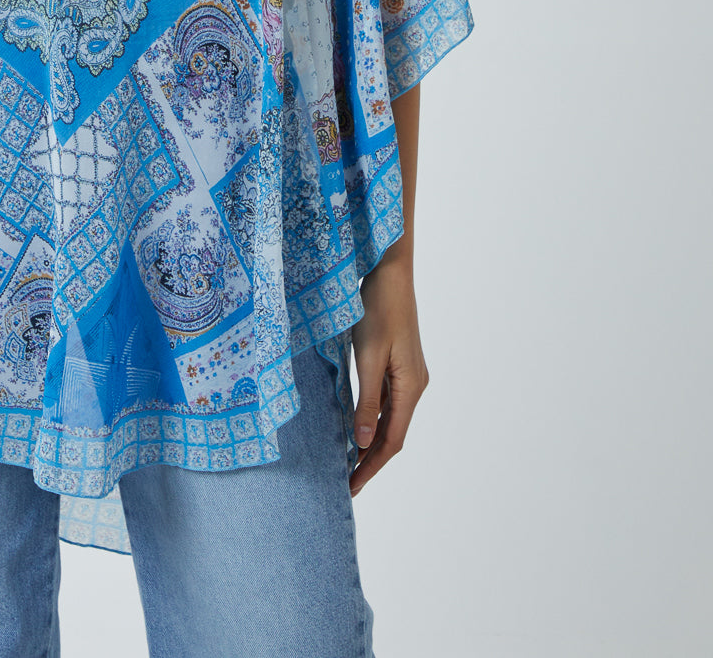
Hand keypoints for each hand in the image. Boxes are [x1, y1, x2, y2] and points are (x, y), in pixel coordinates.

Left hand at [348, 252, 429, 495]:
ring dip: (371, 441)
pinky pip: (387, 401)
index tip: (351, 487)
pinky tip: (358, 426)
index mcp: (411, 388)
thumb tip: (364, 443)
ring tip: (349, 462)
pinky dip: (372, 419)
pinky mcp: (399, 364)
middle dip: (371, 460)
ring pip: (390, 419)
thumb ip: (367, 401)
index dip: (371, 467)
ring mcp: (408, 374)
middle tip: (347, 482)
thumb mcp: (368, 357)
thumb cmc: (378, 311)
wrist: (390, 274)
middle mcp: (415, 385)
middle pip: (393, 434)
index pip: (391, 441)